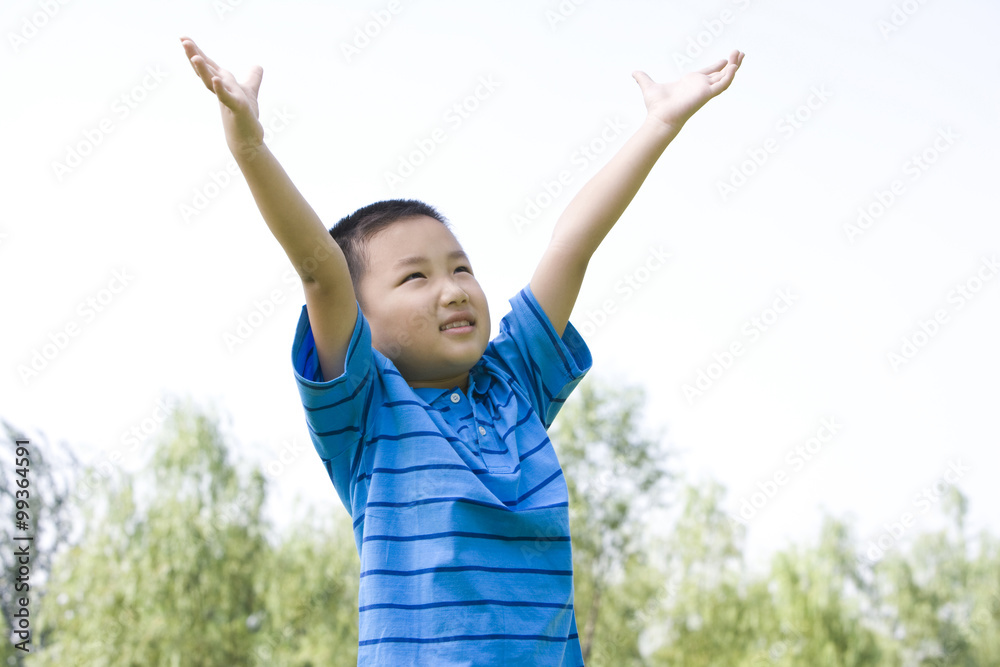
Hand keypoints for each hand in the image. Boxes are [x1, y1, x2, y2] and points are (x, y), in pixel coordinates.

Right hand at [180, 37, 264, 158]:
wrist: (248, 140)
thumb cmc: (246, 116)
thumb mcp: (250, 91)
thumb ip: (252, 78)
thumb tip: (257, 66)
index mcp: (222, 83)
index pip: (208, 64)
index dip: (196, 51)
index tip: (183, 37)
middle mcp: (221, 89)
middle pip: (205, 70)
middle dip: (194, 55)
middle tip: (183, 40)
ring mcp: (227, 98)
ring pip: (211, 82)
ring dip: (203, 70)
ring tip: (195, 57)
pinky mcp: (236, 108)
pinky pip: (226, 97)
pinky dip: (220, 88)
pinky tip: (216, 79)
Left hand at [632, 50, 743, 131]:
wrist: (660, 117)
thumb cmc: (656, 106)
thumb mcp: (648, 86)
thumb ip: (643, 78)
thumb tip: (634, 73)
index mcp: (690, 83)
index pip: (708, 73)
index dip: (717, 66)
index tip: (726, 59)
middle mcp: (700, 86)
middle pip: (720, 73)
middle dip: (731, 64)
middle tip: (740, 53)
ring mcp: (705, 90)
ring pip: (724, 77)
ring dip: (733, 66)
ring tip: (740, 54)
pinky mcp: (707, 94)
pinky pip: (723, 84)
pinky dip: (730, 75)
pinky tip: (734, 65)